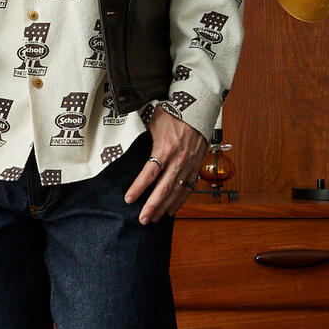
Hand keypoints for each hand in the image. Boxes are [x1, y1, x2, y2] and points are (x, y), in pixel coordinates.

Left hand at [125, 108, 206, 223]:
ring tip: (154, 219)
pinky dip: (179, 201)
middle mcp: (178, 160)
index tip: (129, 199)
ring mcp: (188, 165)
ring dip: (164, 207)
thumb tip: (133, 148)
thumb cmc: (174, 112)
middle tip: (143, 219)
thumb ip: (146, 139)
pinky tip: (171, 210)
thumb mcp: (154, 122)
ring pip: (177, 192)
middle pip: (164, 189)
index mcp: (165, 148)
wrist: (198, 109)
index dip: (138, 188)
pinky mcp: (195, 166)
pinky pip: (188, 188)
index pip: (149, 173)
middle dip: (152, 206)